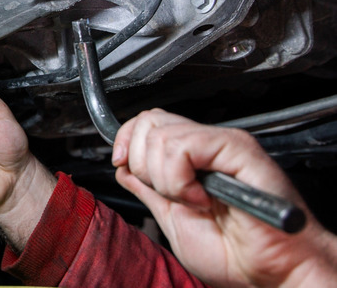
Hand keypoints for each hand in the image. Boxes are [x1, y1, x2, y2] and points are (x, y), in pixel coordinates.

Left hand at [112, 109, 336, 286]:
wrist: (271, 272)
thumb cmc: (234, 254)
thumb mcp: (171, 219)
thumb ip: (148, 190)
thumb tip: (124, 168)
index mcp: (193, 158)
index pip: (148, 124)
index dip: (127, 142)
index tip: (123, 165)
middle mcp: (207, 146)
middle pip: (150, 122)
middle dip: (142, 164)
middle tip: (169, 194)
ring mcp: (222, 144)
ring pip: (161, 136)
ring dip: (165, 180)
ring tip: (193, 201)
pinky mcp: (237, 148)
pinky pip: (182, 147)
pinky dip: (179, 180)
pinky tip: (201, 198)